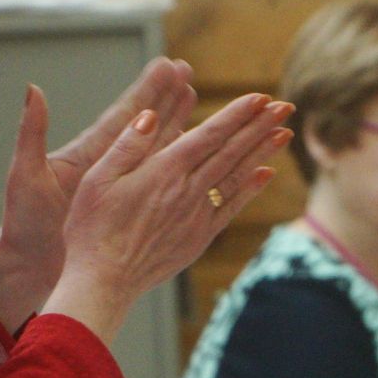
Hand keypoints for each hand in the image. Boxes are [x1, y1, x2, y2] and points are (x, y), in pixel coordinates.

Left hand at [0, 60, 197, 330]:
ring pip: (162, 158)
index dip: (149, 91)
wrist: (28, 269)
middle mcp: (109, 168)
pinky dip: (186, 180)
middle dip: (171, 102)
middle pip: (148, 128)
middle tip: (192, 75)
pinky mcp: (131, 215)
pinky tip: (203, 170)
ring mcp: (123, 192)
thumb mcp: (25, 175)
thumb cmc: (24, 224)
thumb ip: (32, 132)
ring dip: (184, 135)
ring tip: (207, 113)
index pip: (125, 115)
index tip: (171, 67)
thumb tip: (33, 90)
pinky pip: (165, 194)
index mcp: (88, 153)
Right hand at [43, 94, 295, 343]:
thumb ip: (127, 145)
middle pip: (231, 152)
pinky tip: (266, 172)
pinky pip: (231, 207)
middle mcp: (187, 191)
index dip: (236, 115)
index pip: (209, 135)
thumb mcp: (97, 179)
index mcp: (163, 171)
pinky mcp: (200, 237)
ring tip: (284, 132)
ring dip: (262, 152)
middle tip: (285, 106)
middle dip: (259, 127)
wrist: (105, 281)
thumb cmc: (93, 228)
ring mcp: (197, 215)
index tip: (259, 97)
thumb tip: (150, 115)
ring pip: (237, 177)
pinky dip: (250, 188)